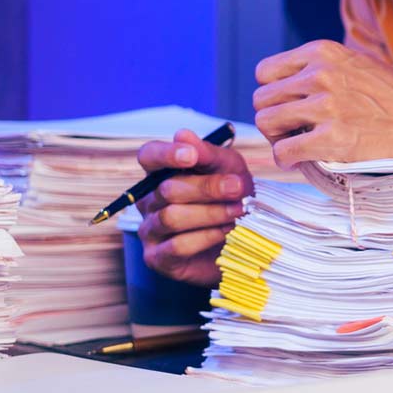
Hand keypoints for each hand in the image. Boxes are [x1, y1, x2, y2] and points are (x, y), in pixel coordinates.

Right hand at [135, 128, 252, 287]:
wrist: (243, 238)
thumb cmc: (232, 196)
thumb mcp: (229, 168)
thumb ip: (208, 153)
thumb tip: (183, 134)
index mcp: (161, 173)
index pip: (148, 156)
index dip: (166, 155)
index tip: (192, 156)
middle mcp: (149, 200)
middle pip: (167, 188)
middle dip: (207, 188)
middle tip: (239, 189)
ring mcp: (150, 229)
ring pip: (171, 217)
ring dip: (210, 213)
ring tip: (238, 211)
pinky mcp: (157, 257)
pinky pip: (177, 245)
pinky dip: (206, 237)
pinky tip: (226, 232)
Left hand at [252, 40, 392, 166]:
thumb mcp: (354, 63)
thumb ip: (320, 68)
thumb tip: (284, 86)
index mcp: (323, 53)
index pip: (265, 72)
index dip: (273, 93)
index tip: (287, 107)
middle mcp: (320, 74)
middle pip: (262, 99)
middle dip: (273, 118)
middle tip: (290, 131)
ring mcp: (326, 106)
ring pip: (267, 122)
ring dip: (277, 138)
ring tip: (295, 144)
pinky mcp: (333, 137)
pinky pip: (283, 151)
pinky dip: (286, 159)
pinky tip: (298, 160)